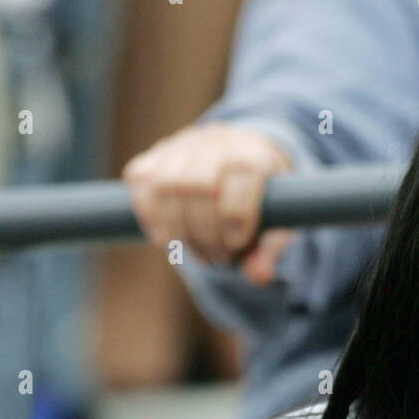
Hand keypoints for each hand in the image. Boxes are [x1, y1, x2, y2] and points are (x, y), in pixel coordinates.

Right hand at [123, 122, 295, 282]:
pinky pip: (141, 186)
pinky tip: (169, 238)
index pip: (241, 171)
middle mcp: (214, 141)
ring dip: (177, 230)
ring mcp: (179, 147)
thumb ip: (270, 249)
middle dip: (205, 231)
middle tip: (218, 256)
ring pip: (164, 186)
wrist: (236, 161)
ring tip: (197, 250)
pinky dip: (151, 219)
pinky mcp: (152, 158)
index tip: (237, 242)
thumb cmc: (257, 200)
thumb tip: (258, 277)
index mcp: (251, 151)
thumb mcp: (277, 222)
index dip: (235, 214)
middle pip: (198, 184)